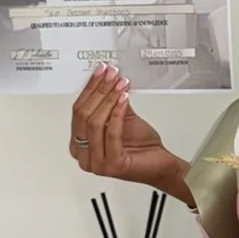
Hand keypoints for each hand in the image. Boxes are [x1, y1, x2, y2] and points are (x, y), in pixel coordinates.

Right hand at [69, 64, 190, 198]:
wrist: (160, 165)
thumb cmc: (141, 146)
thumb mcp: (123, 117)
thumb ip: (111, 101)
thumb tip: (107, 77)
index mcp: (79, 143)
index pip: (78, 110)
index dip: (89, 88)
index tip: (100, 71)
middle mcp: (83, 155)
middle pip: (84, 116)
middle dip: (99, 91)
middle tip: (110, 75)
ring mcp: (95, 162)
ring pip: (94, 123)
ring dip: (108, 99)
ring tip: (119, 85)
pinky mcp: (111, 165)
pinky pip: (110, 133)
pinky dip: (117, 113)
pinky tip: (124, 100)